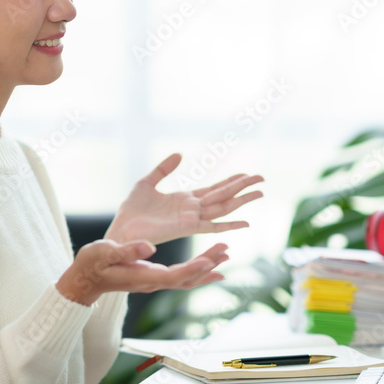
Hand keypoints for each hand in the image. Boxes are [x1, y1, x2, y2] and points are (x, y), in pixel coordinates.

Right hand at [56, 239, 228, 305]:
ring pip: (188, 279)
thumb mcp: (103, 252)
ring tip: (225, 253)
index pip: (173, 276)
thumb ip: (126, 250)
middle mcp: (153, 283)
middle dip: (208, 265)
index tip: (210, 260)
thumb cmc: (92, 264)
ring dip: (207, 267)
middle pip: (187, 278)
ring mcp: (155, 282)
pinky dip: (200, 271)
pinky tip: (213, 267)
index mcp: (143, 277)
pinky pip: (183, 277)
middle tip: (226, 249)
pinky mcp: (155, 277)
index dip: (193, 269)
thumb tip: (149, 247)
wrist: (85, 279)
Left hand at [105, 153, 263, 245]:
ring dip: (241, 200)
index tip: (246, 174)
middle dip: (242, 187)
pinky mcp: (187, 228)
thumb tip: (180, 154)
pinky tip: (246, 222)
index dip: (230, 181)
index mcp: (185, 199)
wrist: (122, 229)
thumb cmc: (131, 211)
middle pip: (223, 196)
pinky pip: (213, 226)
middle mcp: (192, 209)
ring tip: (260, 192)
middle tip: (262, 178)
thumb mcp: (147, 182)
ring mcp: (192, 219)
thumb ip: (164, 169)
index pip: (213, 189)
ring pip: (223, 207)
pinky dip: (229, 225)